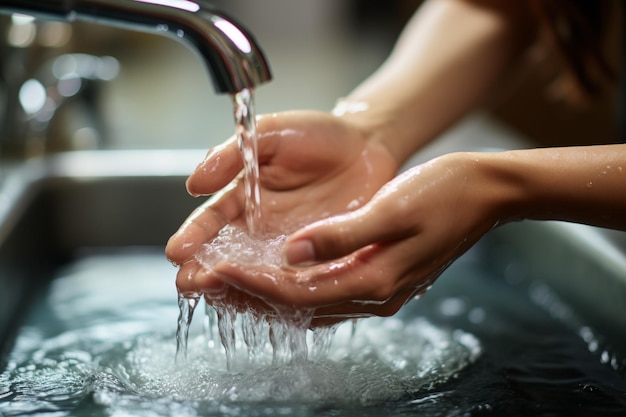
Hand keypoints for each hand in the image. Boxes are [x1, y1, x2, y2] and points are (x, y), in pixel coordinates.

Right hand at [165, 110, 397, 306]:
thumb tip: (194, 183)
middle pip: (224, 256)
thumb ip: (233, 155)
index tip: (177, 251)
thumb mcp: (272, 134)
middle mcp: (258, 229)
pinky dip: (275, 297)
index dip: (193, 235)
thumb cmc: (319, 135)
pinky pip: (292, 284)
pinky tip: (261, 305)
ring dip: (233, 288)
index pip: (210, 220)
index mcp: (243, 197)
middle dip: (203, 271)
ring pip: (253, 275)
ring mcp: (286, 249)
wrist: (369, 149)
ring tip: (217, 297)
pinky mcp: (315, 262)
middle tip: (190, 284)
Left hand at [188, 152, 514, 325]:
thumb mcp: (392, 209)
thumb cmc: (444, 194)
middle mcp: (373, 295)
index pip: (297, 291)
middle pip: (298, 306)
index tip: (216, 269)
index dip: (253, 282)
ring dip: (268, 295)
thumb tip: (292, 254)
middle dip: (251, 296)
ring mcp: (378, 292)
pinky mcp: (381, 280)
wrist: (485, 193)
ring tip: (230, 284)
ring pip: (309, 304)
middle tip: (209, 285)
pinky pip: (326, 294)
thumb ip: (341, 235)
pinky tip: (276, 277)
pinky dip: (294, 290)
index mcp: (375, 280)